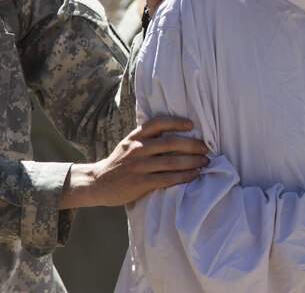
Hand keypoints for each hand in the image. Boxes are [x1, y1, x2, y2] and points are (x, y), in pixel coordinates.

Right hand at [60, 116, 208, 207]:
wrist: (98, 183)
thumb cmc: (119, 162)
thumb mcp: (129, 143)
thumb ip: (146, 137)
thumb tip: (174, 132)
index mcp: (136, 136)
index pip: (158, 123)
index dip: (176, 122)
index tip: (192, 125)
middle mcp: (138, 148)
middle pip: (170, 143)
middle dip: (192, 145)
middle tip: (206, 148)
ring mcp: (139, 166)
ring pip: (172, 161)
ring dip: (192, 161)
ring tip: (205, 162)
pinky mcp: (141, 182)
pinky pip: (168, 178)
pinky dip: (184, 176)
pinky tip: (194, 175)